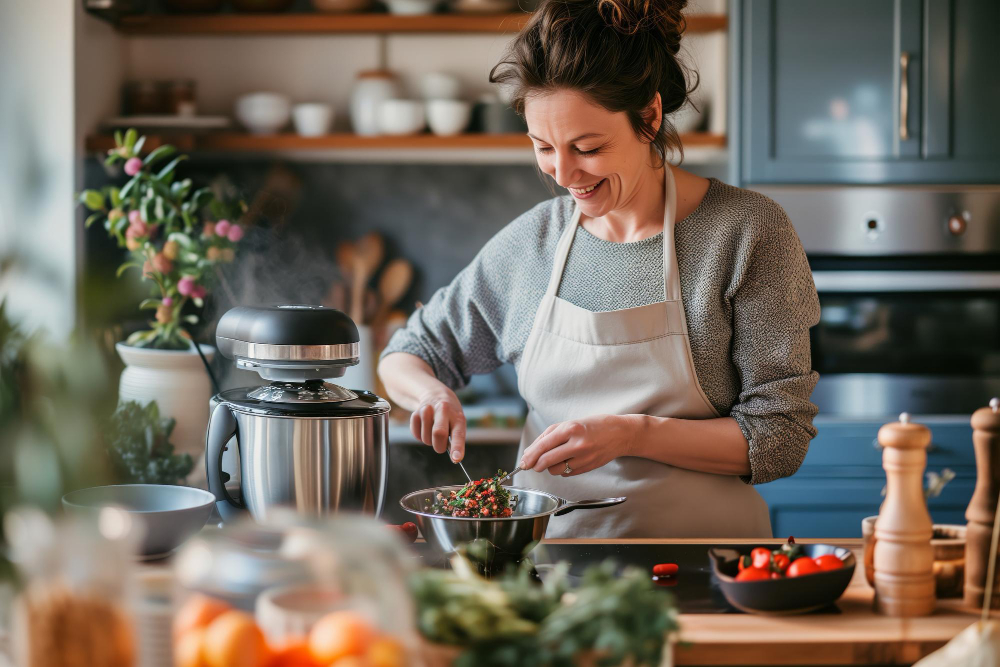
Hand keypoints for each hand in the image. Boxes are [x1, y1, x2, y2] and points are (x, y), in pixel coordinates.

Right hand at [410, 387, 466, 461]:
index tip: (456, 459)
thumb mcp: (457, 423)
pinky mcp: (415, 413)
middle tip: (440, 446)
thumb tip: (454, 458)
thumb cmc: (450, 417)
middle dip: (438, 445)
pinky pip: (416, 434)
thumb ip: (456, 439)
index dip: (457, 447)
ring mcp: (428, 410)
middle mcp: (443, 410)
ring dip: (429, 441)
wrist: (435, 395)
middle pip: (439, 433)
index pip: (458, 434)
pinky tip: (425, 427)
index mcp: (457, 416)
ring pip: (426, 437)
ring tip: (433, 431)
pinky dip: (420, 436)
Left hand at [519, 415, 638, 475]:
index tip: (523, 462)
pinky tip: (568, 460)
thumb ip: (550, 435)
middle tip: (531, 465)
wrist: (619, 434)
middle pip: (547, 460)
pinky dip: (563, 469)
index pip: (544, 445)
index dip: (530, 455)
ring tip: (555, 458)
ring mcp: (584, 457)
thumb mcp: (570, 423)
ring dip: (550, 467)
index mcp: (571, 429)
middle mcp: (578, 444)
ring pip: (556, 470)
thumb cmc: (593, 426)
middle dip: (536, 465)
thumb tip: (532, 451)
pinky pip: (567, 473)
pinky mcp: (588, 467)